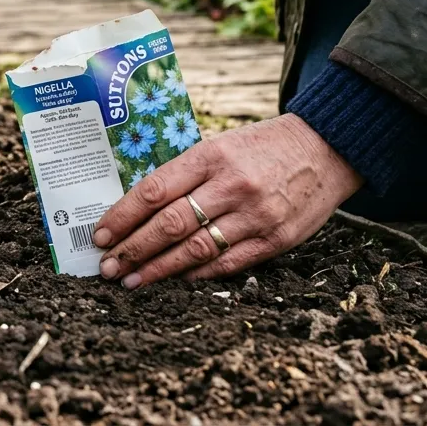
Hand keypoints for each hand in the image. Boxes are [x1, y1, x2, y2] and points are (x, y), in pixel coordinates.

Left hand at [92, 114, 362, 287]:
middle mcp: (231, 185)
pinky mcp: (277, 238)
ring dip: (158, 269)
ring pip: (195, 249)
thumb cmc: (260, 147)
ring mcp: (256, 214)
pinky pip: (229, 263)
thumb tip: (136, 208)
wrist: (326, 147)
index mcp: (210, 156)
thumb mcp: (218, 146)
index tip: (100, 235)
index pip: (154, 191)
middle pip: (170, 224)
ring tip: (132, 280)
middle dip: (133, 249)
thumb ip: (183, 174)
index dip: (122, 217)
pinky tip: (174, 280)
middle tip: (107, 267)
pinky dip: (197, 274)